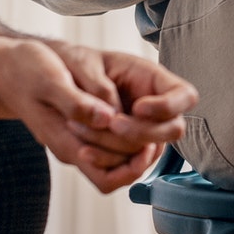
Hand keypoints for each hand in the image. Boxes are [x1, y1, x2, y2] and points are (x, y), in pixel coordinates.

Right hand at [0, 39, 143, 190]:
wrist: (3, 67)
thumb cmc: (25, 70)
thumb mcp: (51, 80)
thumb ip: (77, 102)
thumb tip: (107, 117)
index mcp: (64, 143)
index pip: (107, 177)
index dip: (134, 164)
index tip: (149, 139)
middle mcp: (70, 149)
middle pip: (115, 172)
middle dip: (139, 153)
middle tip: (157, 128)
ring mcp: (73, 142)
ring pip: (114, 162)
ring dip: (134, 145)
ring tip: (150, 121)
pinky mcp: (75, 131)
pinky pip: (107, 147)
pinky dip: (124, 136)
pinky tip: (133, 113)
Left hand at [50, 45, 198, 189]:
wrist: (48, 82)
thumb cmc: (71, 64)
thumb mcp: (81, 65)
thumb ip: (96, 87)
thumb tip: (108, 116)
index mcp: (150, 79)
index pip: (184, 95)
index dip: (169, 106)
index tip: (138, 108)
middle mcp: (151, 108)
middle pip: (172, 130)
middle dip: (142, 132)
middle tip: (112, 123)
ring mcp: (139, 132)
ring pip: (147, 154)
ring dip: (116, 150)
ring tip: (80, 129)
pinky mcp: (121, 152)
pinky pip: (125, 170)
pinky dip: (106, 165)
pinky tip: (84, 151)